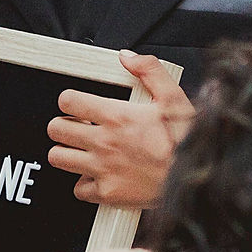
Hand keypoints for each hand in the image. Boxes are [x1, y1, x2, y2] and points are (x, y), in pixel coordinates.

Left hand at [47, 52, 193, 206]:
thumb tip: (128, 57)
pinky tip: (97, 176)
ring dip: (65, 152)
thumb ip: (149, 71)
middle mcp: (104, 142)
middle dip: (62, 125)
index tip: (76, 105)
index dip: (69, 100)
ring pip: (57, 158)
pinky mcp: (107, 193)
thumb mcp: (173, 98)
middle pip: (56, 129)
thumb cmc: (187, 142)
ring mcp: (102, 169)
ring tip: (80, 150)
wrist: (196, 181)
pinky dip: (84, 184)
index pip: (68, 101)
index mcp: (116, 116)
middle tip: (76, 127)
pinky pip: (78, 189)